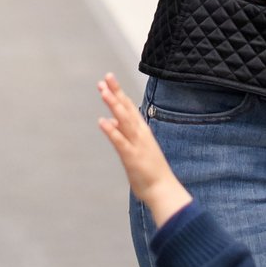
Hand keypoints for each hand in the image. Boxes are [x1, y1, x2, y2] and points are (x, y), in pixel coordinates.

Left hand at [97, 73, 191, 226]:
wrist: (162, 190)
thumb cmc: (150, 171)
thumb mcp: (136, 147)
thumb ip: (124, 133)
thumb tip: (110, 120)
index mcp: (141, 131)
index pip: (129, 107)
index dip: (119, 93)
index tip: (109, 80)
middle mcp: (140, 134)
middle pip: (126, 109)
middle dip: (116, 92)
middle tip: (107, 77)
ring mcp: (136, 144)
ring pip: (124, 120)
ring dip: (114, 105)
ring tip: (104, 92)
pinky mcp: (132, 157)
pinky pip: (120, 141)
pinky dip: (112, 131)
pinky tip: (102, 121)